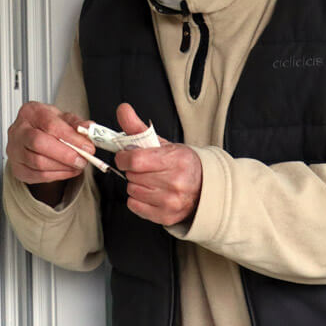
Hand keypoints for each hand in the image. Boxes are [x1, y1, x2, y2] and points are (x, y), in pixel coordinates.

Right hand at [5, 102, 95, 204]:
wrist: (31, 137)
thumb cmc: (46, 126)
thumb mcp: (63, 119)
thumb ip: (77, 124)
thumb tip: (88, 129)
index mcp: (31, 112)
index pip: (50, 124)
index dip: (71, 137)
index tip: (87, 147)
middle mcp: (19, 130)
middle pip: (39, 143)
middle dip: (65, 154)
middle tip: (82, 159)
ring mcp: (15, 150)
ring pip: (38, 162)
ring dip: (63, 167)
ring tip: (77, 165)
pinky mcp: (17, 168)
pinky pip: (38, 175)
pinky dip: (57, 175)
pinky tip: (68, 170)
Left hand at [112, 103, 200, 225]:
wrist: (203, 187)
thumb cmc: (180, 163)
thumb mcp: (162, 143)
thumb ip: (138, 127)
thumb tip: (122, 109)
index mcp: (175, 160)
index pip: (135, 160)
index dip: (124, 158)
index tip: (125, 157)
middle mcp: (175, 182)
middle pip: (132, 176)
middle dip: (133, 171)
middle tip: (146, 169)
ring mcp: (171, 202)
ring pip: (132, 190)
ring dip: (136, 185)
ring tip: (151, 180)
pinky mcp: (166, 216)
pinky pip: (134, 205)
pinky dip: (137, 199)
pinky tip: (151, 193)